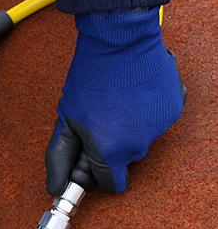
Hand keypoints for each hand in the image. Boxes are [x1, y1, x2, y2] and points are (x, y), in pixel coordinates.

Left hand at [45, 7, 185, 194]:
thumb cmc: (89, 79)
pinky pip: (156, 122)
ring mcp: (159, 127)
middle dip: (109, 148)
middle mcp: (139, 145)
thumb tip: (55, 188)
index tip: (88, 159)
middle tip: (96, 120)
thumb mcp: (66, 120)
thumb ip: (59, 158)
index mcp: (111, 152)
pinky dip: (144, 113)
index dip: (96, 174)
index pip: (110, 185)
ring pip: (140, 140)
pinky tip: (132, 95)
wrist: (120, 41)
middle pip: (124, 161)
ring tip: (114, 102)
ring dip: (127, 129)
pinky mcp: (173, 109)